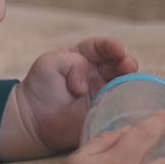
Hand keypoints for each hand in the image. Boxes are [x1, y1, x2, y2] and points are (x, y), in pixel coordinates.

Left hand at [10, 37, 137, 157]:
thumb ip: (72, 63)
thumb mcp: (50, 63)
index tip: (117, 49)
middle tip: (128, 65)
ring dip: (131, 80)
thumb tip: (86, 85)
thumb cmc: (40, 87)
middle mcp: (96, 74)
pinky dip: (128, 102)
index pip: (101, 47)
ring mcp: (102, 93)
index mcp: (83, 57)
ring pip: (124, 83)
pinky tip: (130, 99)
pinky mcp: (104, 112)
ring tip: (131, 80)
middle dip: (126, 62)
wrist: (33, 117)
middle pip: (118, 64)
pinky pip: (121, 107)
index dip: (110, 46)